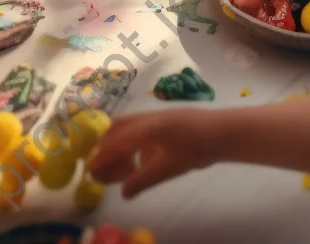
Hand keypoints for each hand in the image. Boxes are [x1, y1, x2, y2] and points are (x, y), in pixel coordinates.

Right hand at [88, 110, 217, 198]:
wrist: (221, 131)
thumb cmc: (194, 149)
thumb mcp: (167, 169)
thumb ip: (142, 180)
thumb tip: (122, 193)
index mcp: (145, 128)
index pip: (115, 141)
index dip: (100, 156)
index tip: (88, 169)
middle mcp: (146, 118)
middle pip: (116, 128)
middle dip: (104, 146)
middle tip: (98, 166)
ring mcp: (155, 116)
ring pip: (127, 126)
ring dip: (117, 143)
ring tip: (115, 165)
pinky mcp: (164, 119)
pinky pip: (138, 127)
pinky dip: (129, 141)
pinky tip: (137, 159)